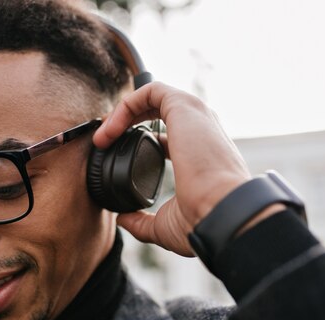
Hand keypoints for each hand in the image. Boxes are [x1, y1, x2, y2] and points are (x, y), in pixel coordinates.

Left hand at [93, 82, 251, 256]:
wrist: (221, 210)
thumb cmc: (202, 219)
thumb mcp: (165, 224)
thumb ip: (142, 222)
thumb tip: (123, 221)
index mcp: (198, 154)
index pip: (168, 137)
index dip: (138, 140)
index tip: (113, 152)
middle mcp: (199, 131)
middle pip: (158, 112)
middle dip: (126, 121)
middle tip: (103, 141)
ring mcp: (194, 116)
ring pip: (153, 97)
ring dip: (123, 112)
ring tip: (103, 135)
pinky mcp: (185, 106)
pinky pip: (151, 90)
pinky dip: (127, 104)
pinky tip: (111, 127)